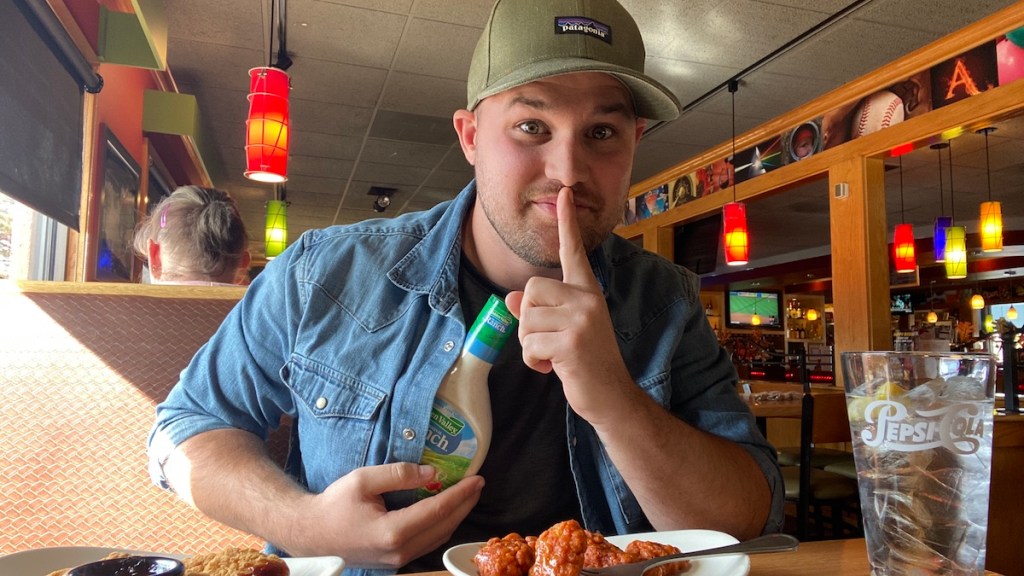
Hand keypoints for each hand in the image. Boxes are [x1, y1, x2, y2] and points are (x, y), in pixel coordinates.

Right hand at [296, 463, 483, 567]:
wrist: (311, 534)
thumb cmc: (333, 504)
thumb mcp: (363, 480)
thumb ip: (399, 474)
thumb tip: (432, 474)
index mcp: (393, 531)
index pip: (438, 510)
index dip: (461, 493)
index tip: (477, 478)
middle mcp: (400, 551)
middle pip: (444, 526)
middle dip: (465, 504)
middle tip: (478, 484)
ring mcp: (398, 560)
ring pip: (438, 537)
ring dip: (456, 516)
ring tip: (466, 495)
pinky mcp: (395, 561)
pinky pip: (427, 543)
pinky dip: (441, 525)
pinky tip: (445, 510)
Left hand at [505, 187, 633, 421]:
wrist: (612, 396)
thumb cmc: (586, 362)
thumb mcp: (562, 330)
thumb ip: (538, 311)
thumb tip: (511, 300)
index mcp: (587, 292)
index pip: (573, 252)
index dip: (567, 224)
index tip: (565, 193)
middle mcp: (587, 299)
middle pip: (530, 290)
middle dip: (528, 320)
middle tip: (548, 340)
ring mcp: (581, 319)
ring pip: (526, 320)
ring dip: (529, 345)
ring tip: (553, 356)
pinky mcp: (572, 341)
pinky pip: (529, 344)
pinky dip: (533, 361)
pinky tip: (553, 369)